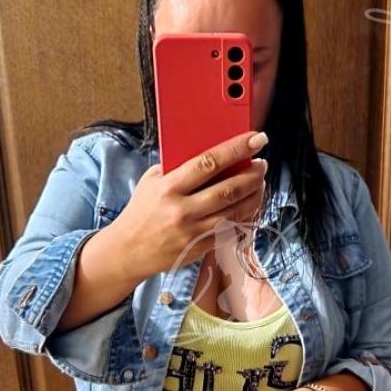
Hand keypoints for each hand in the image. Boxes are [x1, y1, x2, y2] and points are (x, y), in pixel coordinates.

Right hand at [113, 130, 268, 281]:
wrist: (128, 250)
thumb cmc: (141, 212)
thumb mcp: (151, 181)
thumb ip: (177, 167)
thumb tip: (210, 153)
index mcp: (169, 188)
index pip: (209, 162)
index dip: (236, 149)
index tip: (255, 140)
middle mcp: (183, 210)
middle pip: (229, 189)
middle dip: (253, 174)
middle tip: (261, 165)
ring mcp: (193, 232)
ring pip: (235, 211)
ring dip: (254, 195)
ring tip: (260, 183)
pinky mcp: (200, 248)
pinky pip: (230, 231)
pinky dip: (245, 216)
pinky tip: (250, 205)